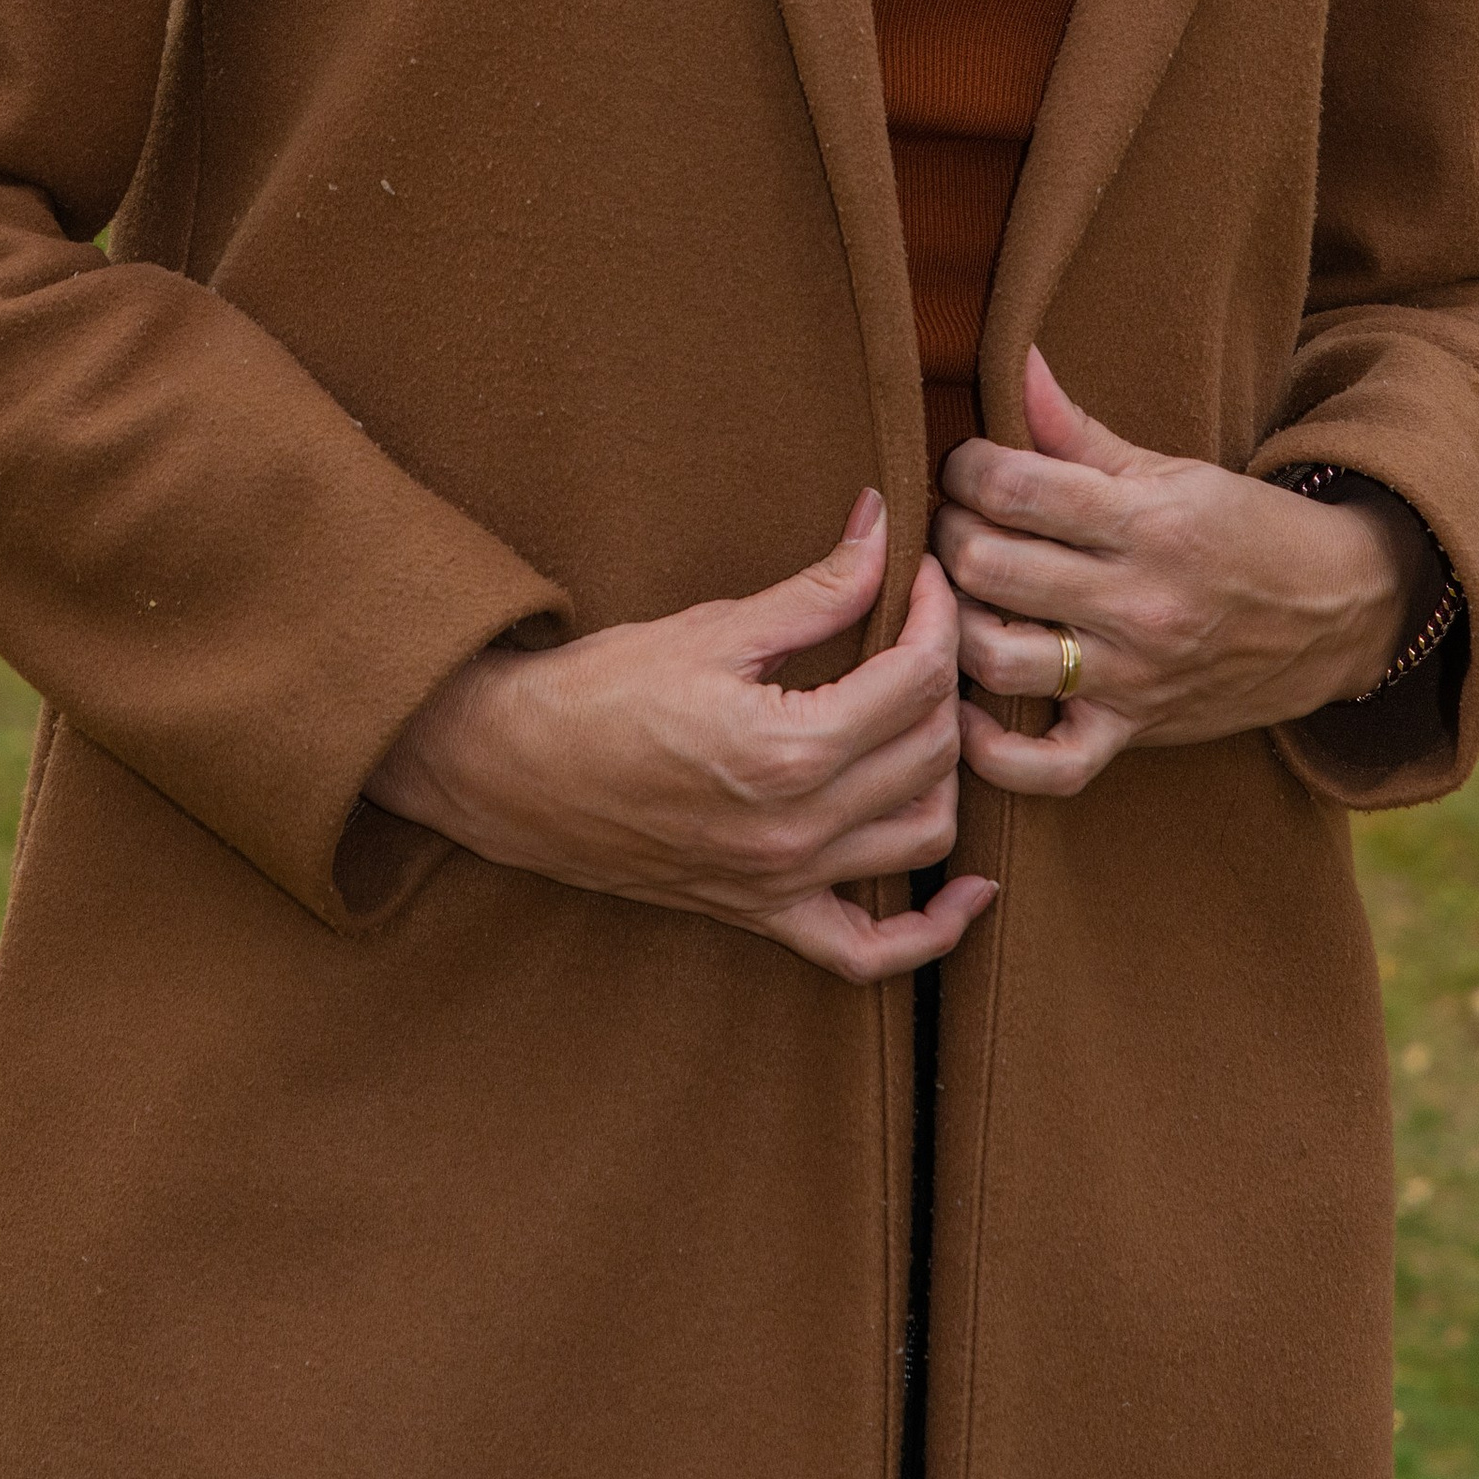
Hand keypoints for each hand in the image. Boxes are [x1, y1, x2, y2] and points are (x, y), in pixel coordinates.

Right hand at [363, 490, 994, 981]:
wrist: (510, 769)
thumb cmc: (600, 689)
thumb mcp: (715, 626)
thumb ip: (818, 588)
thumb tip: (883, 526)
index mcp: (789, 751)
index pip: (917, 679)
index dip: (936, 613)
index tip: (923, 573)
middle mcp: (797, 831)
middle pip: (934, 752)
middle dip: (945, 678)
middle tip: (922, 626)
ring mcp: (782, 883)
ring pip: (924, 838)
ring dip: (947, 772)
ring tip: (926, 713)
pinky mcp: (762, 915)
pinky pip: (866, 953)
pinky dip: (930, 933)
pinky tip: (968, 893)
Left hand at [935, 351, 1431, 799]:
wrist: (1338, 611)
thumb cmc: (1243, 530)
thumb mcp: (1168, 470)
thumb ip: (1076, 430)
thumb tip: (1014, 362)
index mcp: (1145, 523)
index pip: (1015, 489)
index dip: (965, 469)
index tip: (964, 467)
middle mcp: (1137, 604)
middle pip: (988, 569)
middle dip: (947, 536)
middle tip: (950, 524)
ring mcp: (1134, 677)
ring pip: (997, 660)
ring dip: (952, 624)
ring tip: (956, 596)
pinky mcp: (1135, 733)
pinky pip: (1049, 769)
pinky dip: (993, 753)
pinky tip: (965, 709)